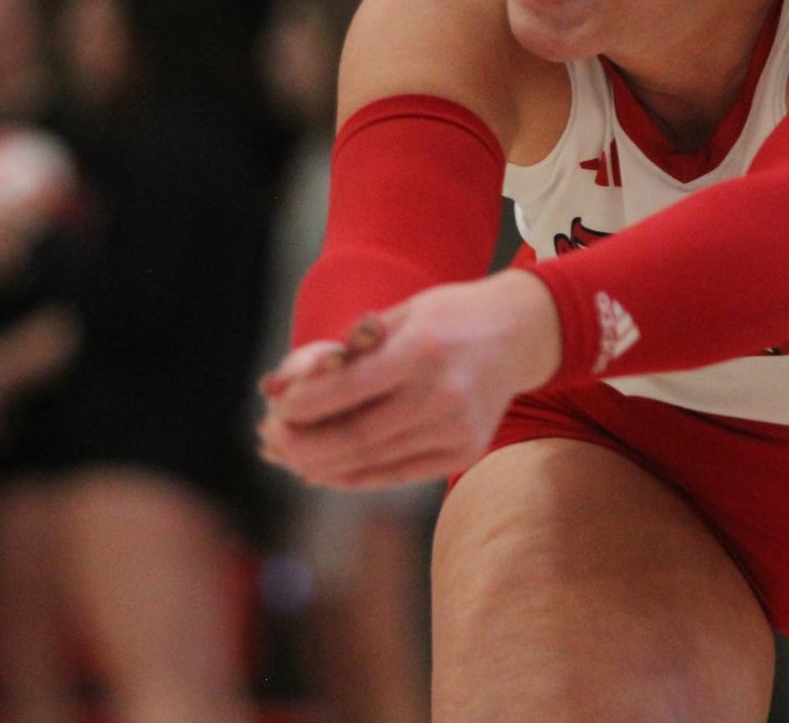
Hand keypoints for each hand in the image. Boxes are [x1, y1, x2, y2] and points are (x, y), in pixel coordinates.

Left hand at [258, 270, 560, 490]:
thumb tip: (283, 385)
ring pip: (373, 461)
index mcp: (422, 350)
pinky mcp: (464, 452)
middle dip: (303, 443)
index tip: (276, 407)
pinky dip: (355, 476)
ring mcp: (456, 429)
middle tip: (270, 437)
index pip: (350, 390)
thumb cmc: (448, 317)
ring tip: (288, 455)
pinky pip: (397, 474)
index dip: (305, 405)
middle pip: (356, 436)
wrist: (518, 334)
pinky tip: (324, 470)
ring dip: (321, 464)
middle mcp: (442, 395)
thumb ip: (348, 351)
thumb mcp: (401, 313)